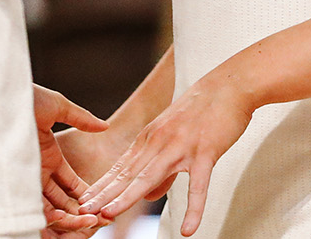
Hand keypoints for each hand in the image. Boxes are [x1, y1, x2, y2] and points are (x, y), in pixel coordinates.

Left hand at [36, 85, 108, 233]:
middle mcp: (37, 172)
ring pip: (50, 209)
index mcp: (49, 157)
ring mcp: (26, 180)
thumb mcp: (57, 107)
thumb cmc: (25, 99)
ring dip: (69, 218)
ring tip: (87, 221)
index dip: (86, 194)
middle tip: (99, 218)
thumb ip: (81, 118)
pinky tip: (65, 218)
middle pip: (62, 200)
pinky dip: (49, 217)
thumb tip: (103, 126)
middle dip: (80, 211)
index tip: (102, 201)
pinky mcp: (15, 185)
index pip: (70, 183)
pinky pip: (34, 209)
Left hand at [78, 72, 253, 235]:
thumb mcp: (174, 135)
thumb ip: (161, 168)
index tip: (81, 201)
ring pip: (150, 176)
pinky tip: (188, 229)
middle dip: (103, 194)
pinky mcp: (205, 151)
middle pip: (127, 174)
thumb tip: (148, 196)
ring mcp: (181, 147)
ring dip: (127, 197)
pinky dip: (193, 209)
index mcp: (150, 138)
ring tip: (109, 215)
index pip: (121, 167)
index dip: (101, 186)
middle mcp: (159, 142)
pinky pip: (198, 186)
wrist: (229, 85)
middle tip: (82, 211)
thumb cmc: (203, 111)